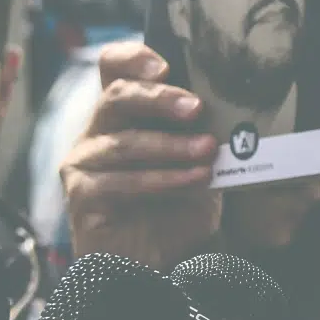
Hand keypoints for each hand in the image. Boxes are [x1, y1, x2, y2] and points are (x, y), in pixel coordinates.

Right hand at [60, 42, 219, 271]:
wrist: (158, 261)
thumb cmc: (178, 205)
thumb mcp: (200, 162)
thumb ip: (205, 134)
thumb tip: (237, 113)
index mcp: (124, 112)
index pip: (113, 67)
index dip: (132, 58)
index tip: (165, 65)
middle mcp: (98, 130)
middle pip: (116, 95)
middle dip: (160, 98)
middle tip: (196, 108)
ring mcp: (85, 161)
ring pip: (125, 142)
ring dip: (172, 147)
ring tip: (208, 152)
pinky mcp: (82, 194)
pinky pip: (122, 181)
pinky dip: (164, 180)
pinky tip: (194, 181)